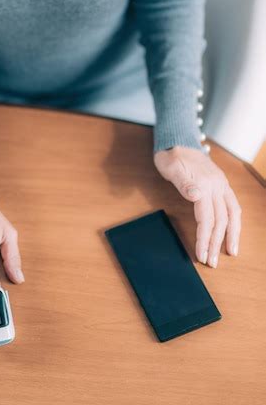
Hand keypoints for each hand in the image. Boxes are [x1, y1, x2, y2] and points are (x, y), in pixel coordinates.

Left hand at [154, 146, 241, 267]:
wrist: (177, 141)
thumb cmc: (171, 156)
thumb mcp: (171, 167)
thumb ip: (184, 182)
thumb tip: (196, 195)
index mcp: (205, 184)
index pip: (207, 218)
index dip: (205, 238)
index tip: (201, 255)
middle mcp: (217, 185)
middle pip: (221, 219)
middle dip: (216, 243)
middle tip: (212, 263)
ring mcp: (221, 184)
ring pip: (232, 213)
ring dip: (231, 235)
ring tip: (231, 252)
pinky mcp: (221, 184)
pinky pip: (233, 205)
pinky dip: (234, 221)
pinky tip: (232, 232)